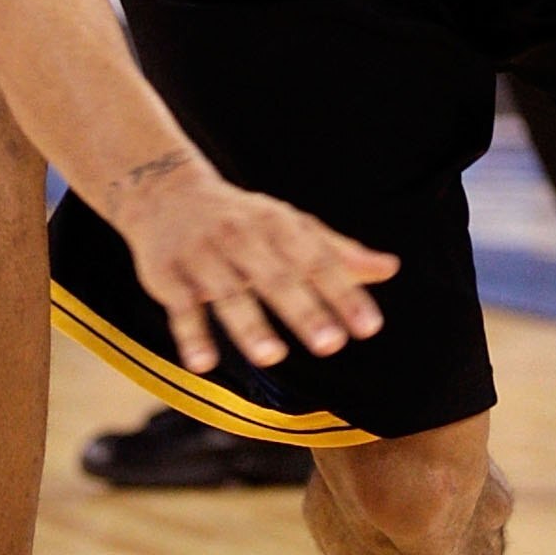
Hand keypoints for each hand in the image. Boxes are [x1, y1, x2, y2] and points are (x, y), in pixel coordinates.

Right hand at [102, 148, 397, 375]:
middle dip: (303, 310)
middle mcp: (241, 236)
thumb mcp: (289, 225)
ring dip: (250, 325)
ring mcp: (203, 255)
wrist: (165, 191)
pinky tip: (203, 363)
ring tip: (273, 356)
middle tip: (331, 344)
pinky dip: (191, 335)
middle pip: (276, 276)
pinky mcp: (168, 275)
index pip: (316, 260)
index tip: (369, 326)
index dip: (343, 293)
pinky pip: (180, 307)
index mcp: (277, 224)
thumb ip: (336, 251)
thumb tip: (390, 268)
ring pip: (228, 293)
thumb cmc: (241, 217)